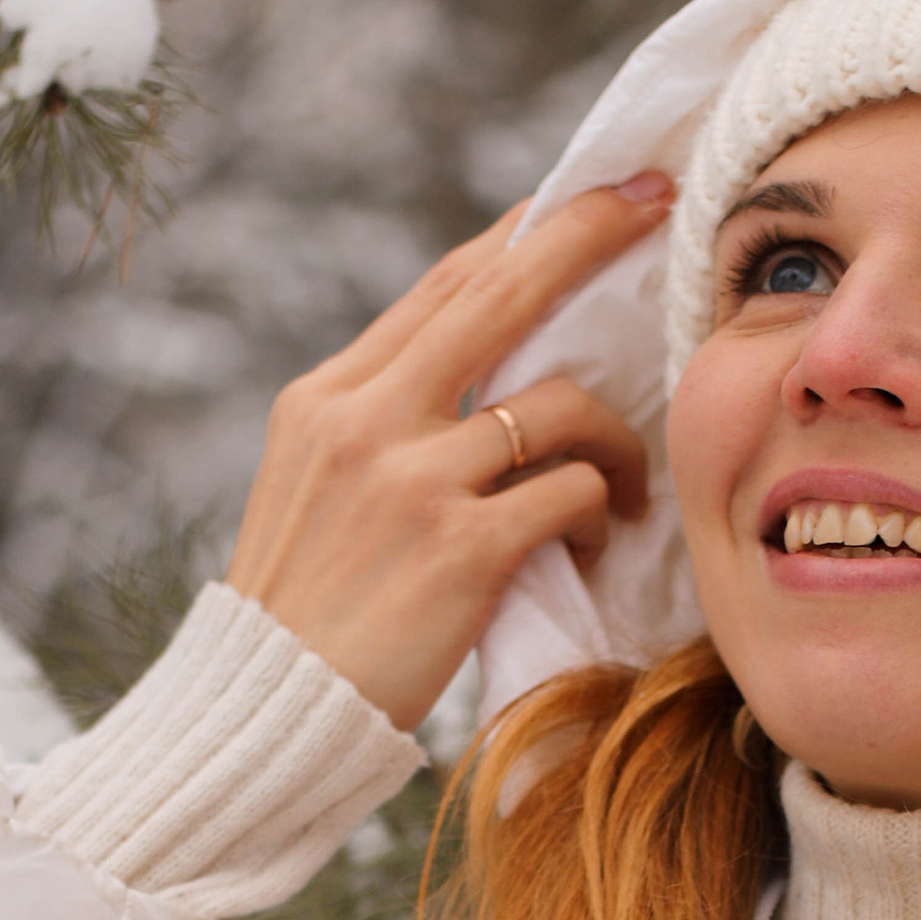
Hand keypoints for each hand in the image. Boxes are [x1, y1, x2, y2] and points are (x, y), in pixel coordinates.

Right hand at [228, 175, 672, 733]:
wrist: (266, 719)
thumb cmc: (305, 618)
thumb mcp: (313, 492)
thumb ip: (380, 427)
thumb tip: (471, 379)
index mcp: (327, 400)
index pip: (442, 288)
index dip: (523, 236)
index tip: (583, 200)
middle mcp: (367, 422)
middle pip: (503, 293)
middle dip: (589, 233)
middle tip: (654, 203)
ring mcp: (415, 482)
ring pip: (562, 406)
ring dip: (617, 440)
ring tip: (625, 490)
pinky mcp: (462, 551)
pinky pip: (572, 493)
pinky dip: (600, 512)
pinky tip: (593, 542)